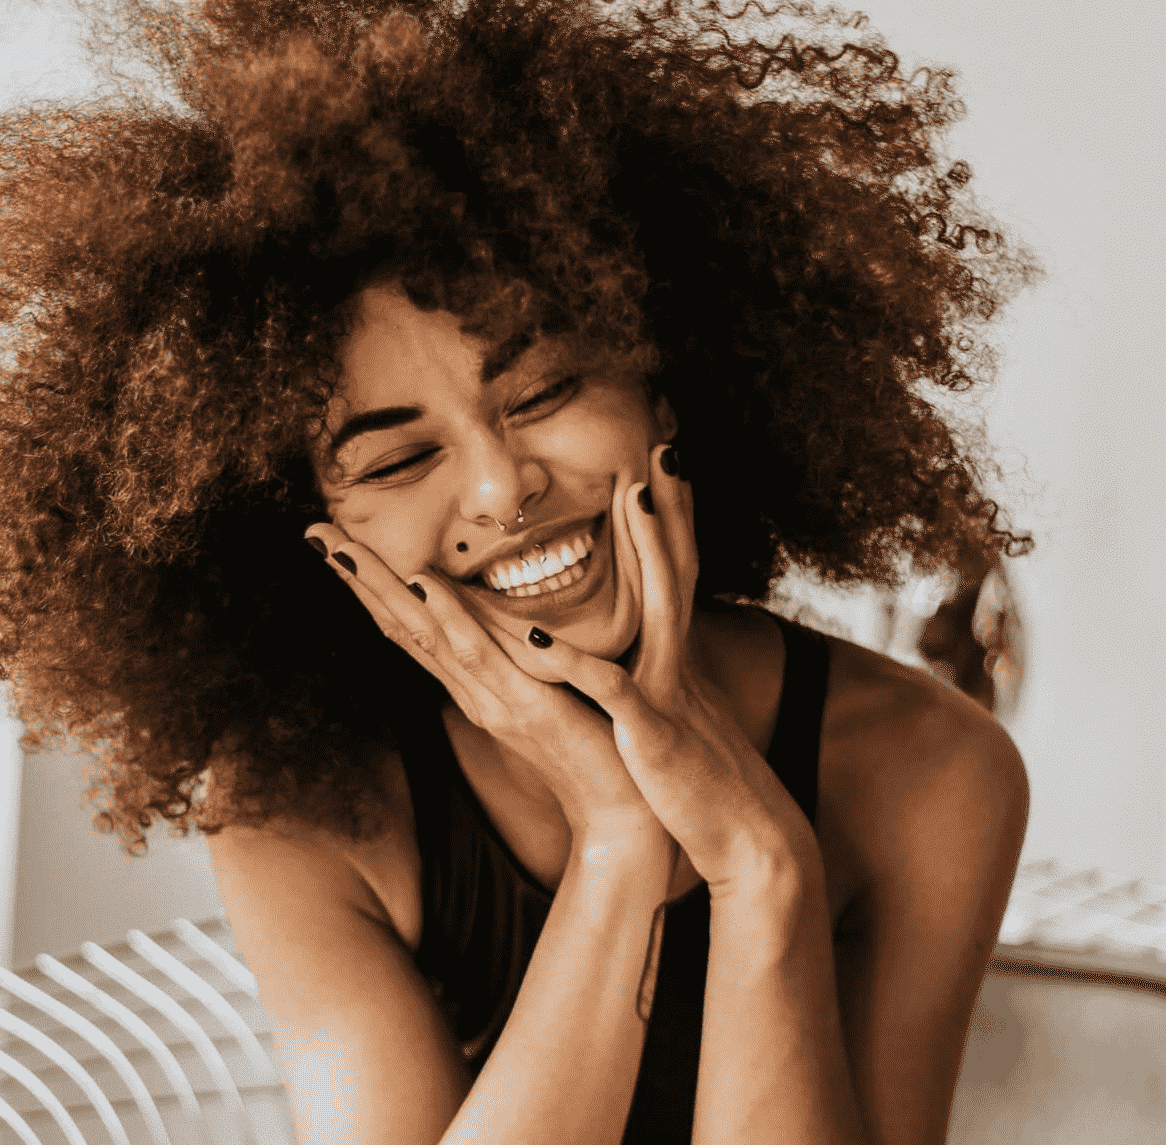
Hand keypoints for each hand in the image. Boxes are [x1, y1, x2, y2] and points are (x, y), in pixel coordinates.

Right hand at [303, 522, 678, 869]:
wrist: (622, 812)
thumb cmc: (590, 746)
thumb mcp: (543, 691)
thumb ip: (516, 658)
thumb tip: (494, 618)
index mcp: (474, 685)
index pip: (410, 627)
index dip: (371, 585)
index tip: (337, 542)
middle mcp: (471, 691)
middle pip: (401, 626)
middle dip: (358, 579)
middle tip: (315, 533)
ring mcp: (493, 699)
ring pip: (426, 636)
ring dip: (384, 590)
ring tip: (346, 550)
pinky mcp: (528, 707)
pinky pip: (482, 657)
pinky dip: (450, 618)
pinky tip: (425, 585)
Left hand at [514, 444, 821, 902]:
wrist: (749, 842)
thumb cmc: (702, 782)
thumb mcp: (680, 715)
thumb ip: (660, 676)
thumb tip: (642, 651)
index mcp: (676, 658)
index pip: (675, 575)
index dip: (670, 521)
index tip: (661, 468)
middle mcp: (678, 661)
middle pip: (679, 569)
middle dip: (672, 509)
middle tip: (665, 448)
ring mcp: (669, 692)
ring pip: (660, 607)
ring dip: (650, 551)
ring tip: (635, 498)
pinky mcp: (653, 732)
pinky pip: (613, 690)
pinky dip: (577, 664)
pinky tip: (542, 637)